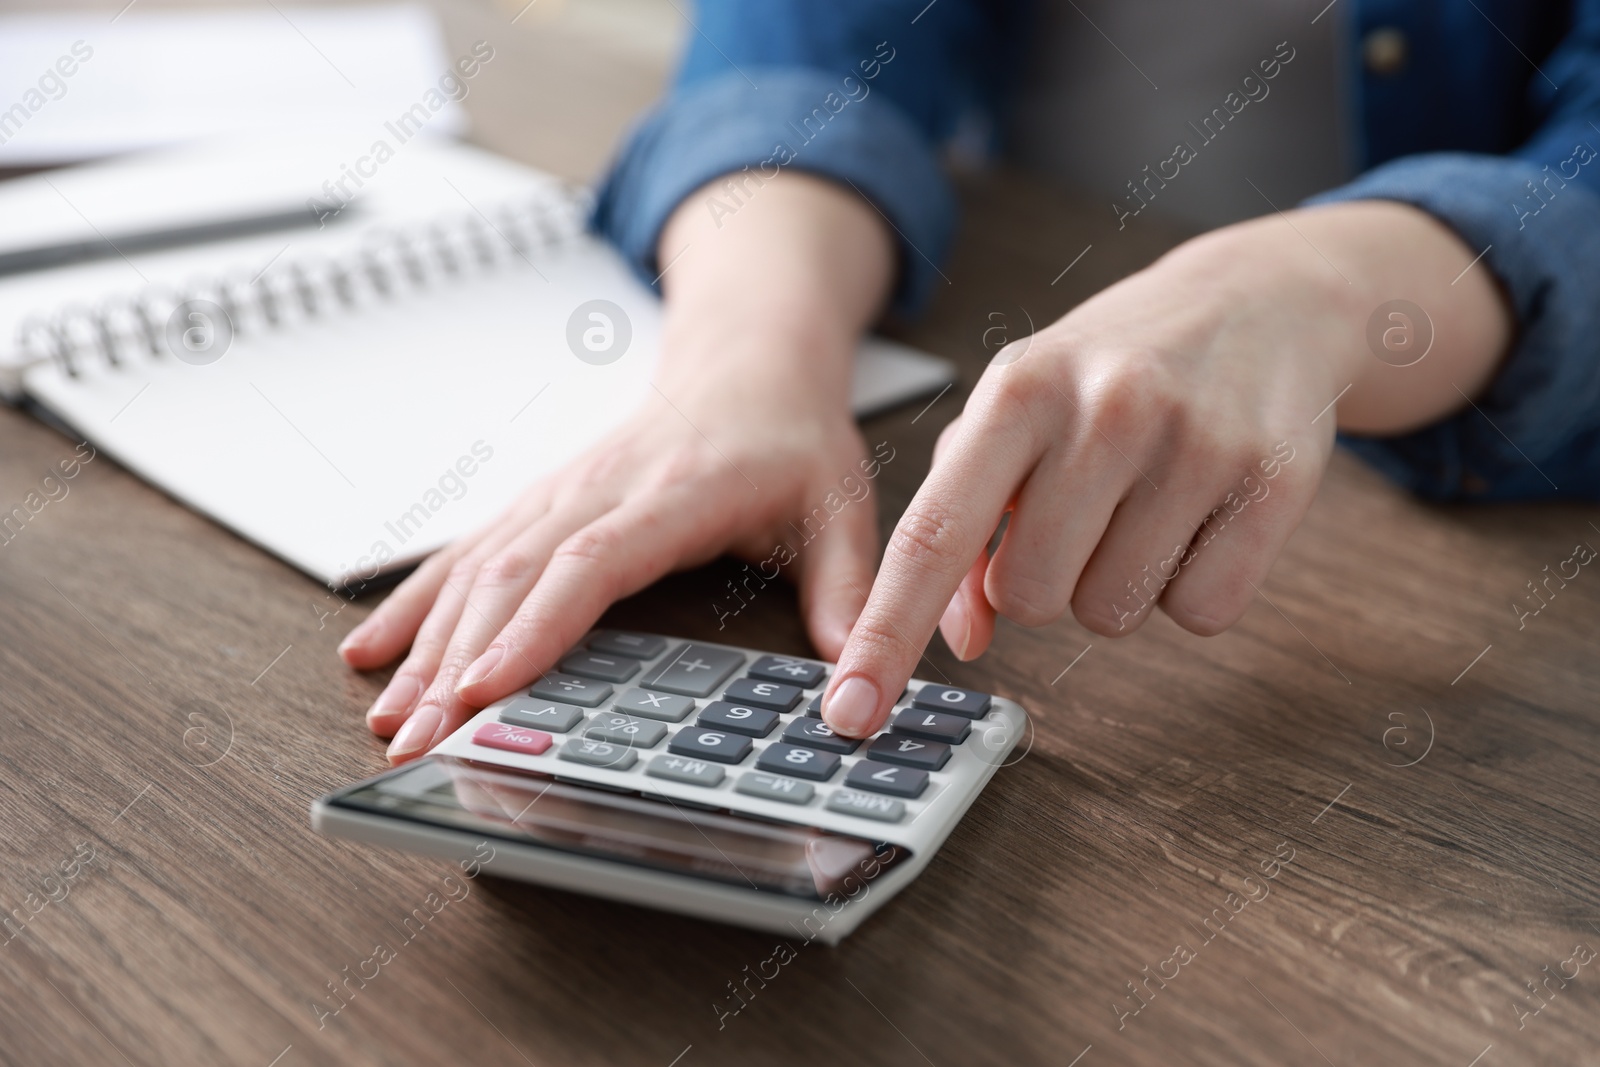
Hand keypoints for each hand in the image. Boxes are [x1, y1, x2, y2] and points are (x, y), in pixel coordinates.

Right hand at [339, 380, 880, 762]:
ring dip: (426, 646)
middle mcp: (599, 490)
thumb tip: (858, 688)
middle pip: (512, 576)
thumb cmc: (792, 438)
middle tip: (420, 741)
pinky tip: (375, 654)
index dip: (534, 626)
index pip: (591, 563)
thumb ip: (846, 595)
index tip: (487, 688)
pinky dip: (415, 604)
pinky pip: (464, 555)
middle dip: (457, 663)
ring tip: (389, 721)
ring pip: (475, 570)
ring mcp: (558, 495)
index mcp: (674, 492)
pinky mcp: (538, 504)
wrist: (749, 362)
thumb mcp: (843, 510)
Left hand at [820, 200, 1512, 736]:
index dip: (886, 635)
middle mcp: (1106, 408)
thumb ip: (965, 519)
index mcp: (1019, 388)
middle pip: (1030, 598)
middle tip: (1081, 513)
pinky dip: (1191, 589)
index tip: (850, 714)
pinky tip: (1201, 516)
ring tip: (1144, 503)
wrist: (1263, 302)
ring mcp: (1196, 443)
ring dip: (1117, 584)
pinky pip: (1201, 613)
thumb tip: (963, 639)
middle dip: (1042, 580)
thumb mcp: (1016, 412)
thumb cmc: (1111, 369)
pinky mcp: (1274, 483)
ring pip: (1113, 614)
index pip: (932, 535)